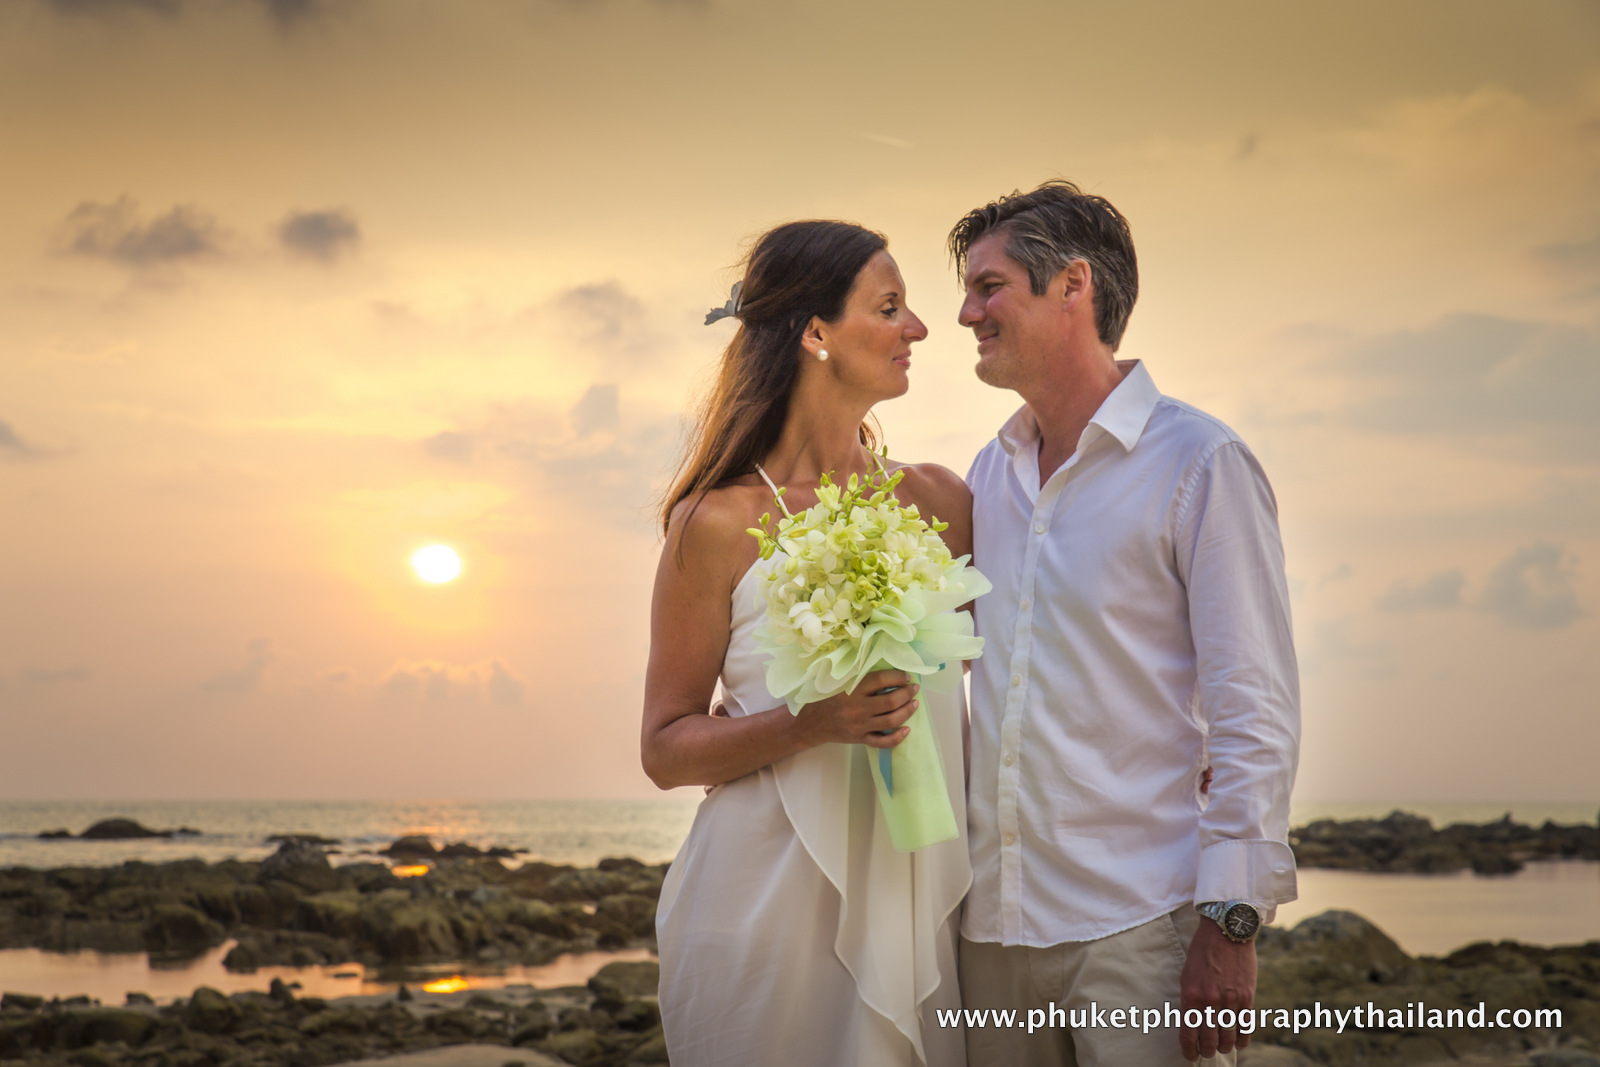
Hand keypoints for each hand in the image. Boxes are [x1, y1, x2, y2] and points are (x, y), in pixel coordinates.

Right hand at [794, 670, 918, 748]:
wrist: (810, 723)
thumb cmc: (824, 698)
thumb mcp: (837, 682)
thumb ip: (857, 675)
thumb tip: (885, 668)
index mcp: (851, 690)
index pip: (880, 680)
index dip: (897, 676)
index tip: (905, 676)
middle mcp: (857, 708)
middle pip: (890, 702)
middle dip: (907, 694)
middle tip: (914, 689)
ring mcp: (859, 726)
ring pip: (891, 721)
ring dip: (907, 711)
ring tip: (915, 704)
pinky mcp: (860, 739)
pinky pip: (883, 742)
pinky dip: (898, 737)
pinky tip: (907, 730)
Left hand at [1179, 917, 1255, 1060]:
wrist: (1226, 932)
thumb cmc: (1202, 952)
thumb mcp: (1187, 975)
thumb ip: (1190, 999)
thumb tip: (1192, 1024)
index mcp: (1190, 995)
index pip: (1188, 1033)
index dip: (1188, 1049)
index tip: (1190, 1056)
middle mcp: (1210, 1000)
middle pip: (1209, 1040)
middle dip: (1206, 1051)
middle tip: (1206, 1053)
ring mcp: (1230, 1000)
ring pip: (1227, 1038)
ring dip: (1223, 1047)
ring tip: (1220, 1048)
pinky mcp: (1247, 997)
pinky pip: (1245, 1027)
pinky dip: (1241, 1040)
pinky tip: (1238, 1043)